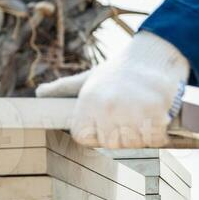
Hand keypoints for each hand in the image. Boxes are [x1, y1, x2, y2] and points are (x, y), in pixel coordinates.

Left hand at [36, 32, 188, 148]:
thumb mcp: (88, 78)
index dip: (95, 134)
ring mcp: (132, 109)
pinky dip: (159, 133)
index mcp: (88, 100)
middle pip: (111, 143)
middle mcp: (107, 106)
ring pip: (134, 143)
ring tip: (140, 114)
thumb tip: (39, 93)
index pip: (83, 137)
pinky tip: (155, 117)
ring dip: (140, 135)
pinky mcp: (157, 111)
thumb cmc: (118, 72)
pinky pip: (156, 138)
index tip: (104, 123)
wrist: (152, 56)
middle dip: (121, 135)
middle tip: (127, 116)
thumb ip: (63, 89)